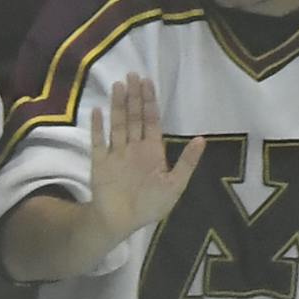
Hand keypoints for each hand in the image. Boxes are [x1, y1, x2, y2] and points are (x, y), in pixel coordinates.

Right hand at [88, 74, 203, 245]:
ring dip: (117, 105)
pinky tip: (97, 111)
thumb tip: (202, 139)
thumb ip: (187, 162)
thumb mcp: (175, 185)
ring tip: (118, 86)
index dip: (150, 101)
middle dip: (134, 96)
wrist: (121, 224)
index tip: (147, 82)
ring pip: (118, 124)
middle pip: (134, 117)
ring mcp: (116, 155)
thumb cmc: (149, 207)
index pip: (151, 119)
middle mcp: (134, 148)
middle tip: (133, 75)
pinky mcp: (100, 164)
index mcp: (152, 150)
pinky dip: (97, 128)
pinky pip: (98, 142)